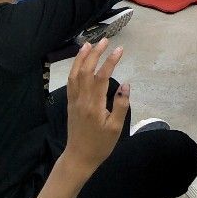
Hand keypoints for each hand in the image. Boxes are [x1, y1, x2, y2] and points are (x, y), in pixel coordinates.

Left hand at [59, 40, 130, 174]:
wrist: (79, 157)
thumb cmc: (100, 144)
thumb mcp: (116, 128)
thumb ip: (121, 105)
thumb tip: (126, 85)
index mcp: (94, 105)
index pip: (102, 76)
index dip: (111, 61)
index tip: (120, 49)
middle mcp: (82, 99)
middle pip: (86, 70)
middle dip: (95, 53)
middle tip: (105, 40)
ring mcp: (74, 100)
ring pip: (75, 74)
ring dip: (81, 57)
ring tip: (88, 44)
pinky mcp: (70, 103)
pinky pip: (70, 81)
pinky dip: (74, 68)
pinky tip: (79, 63)